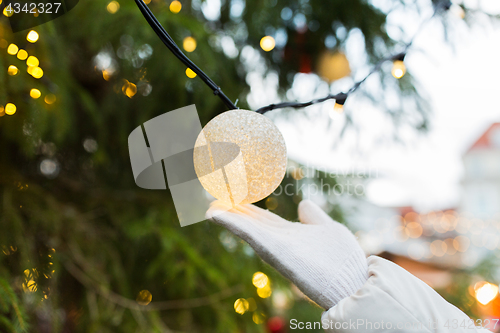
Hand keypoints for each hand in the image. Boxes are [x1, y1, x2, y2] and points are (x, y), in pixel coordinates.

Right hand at [206, 200, 367, 309]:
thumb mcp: (328, 229)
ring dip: (227, 217)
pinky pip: (250, 234)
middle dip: (231, 211)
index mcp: (289, 234)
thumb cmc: (343, 260)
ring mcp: (276, 246)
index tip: (231, 197)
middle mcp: (278, 240)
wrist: (353, 282)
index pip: (262, 219)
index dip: (246, 208)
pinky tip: (216, 214)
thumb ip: (314, 217)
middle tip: (210, 201)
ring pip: (246, 227)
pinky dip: (233, 223)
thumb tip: (303, 203)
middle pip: (250, 222)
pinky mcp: (276, 250)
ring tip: (208, 207)